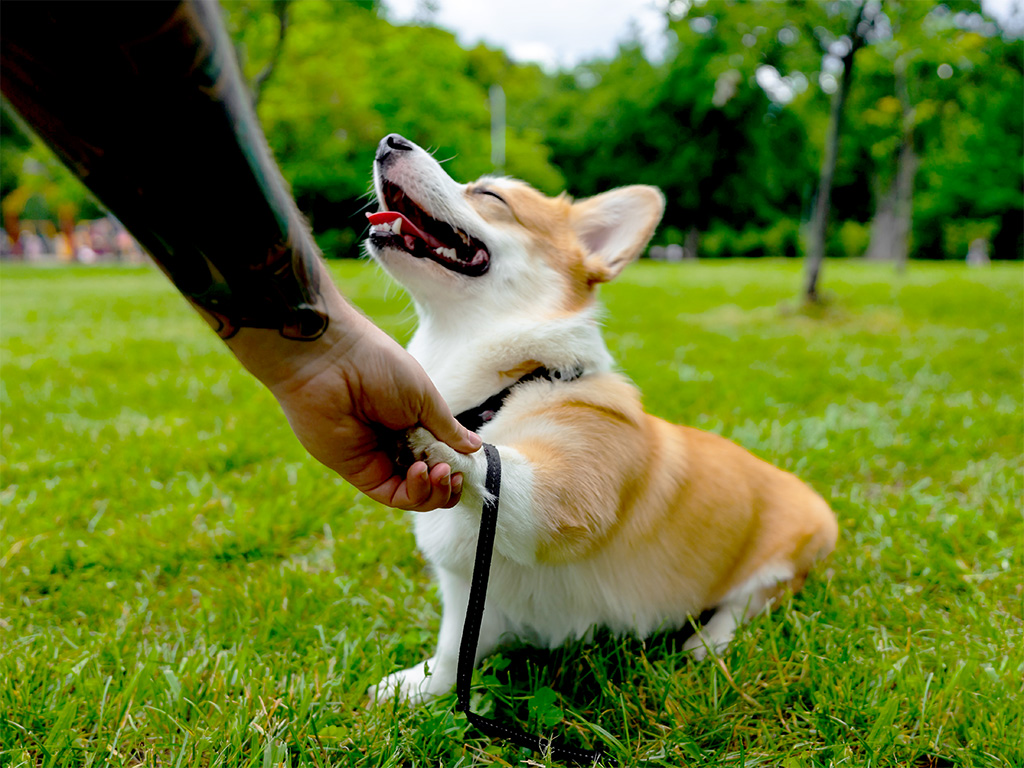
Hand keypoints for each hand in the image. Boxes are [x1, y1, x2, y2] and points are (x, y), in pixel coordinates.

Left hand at [260, 311, 480, 510]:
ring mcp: (376, 459)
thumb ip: (447, 429)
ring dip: (434, 492)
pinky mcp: (358, 472)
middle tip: (453, 471)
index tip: (466, 460)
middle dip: (448, 483)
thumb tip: (475, 448)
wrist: (331, 360)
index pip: (440, 456)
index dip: (456, 464)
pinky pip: (392, 495)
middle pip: (429, 480)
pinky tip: (422, 471)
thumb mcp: (424, 398)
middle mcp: (395, 443)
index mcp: (412, 421)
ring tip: (440, 471)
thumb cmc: (378, 366)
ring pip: (412, 495)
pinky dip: (414, 493)